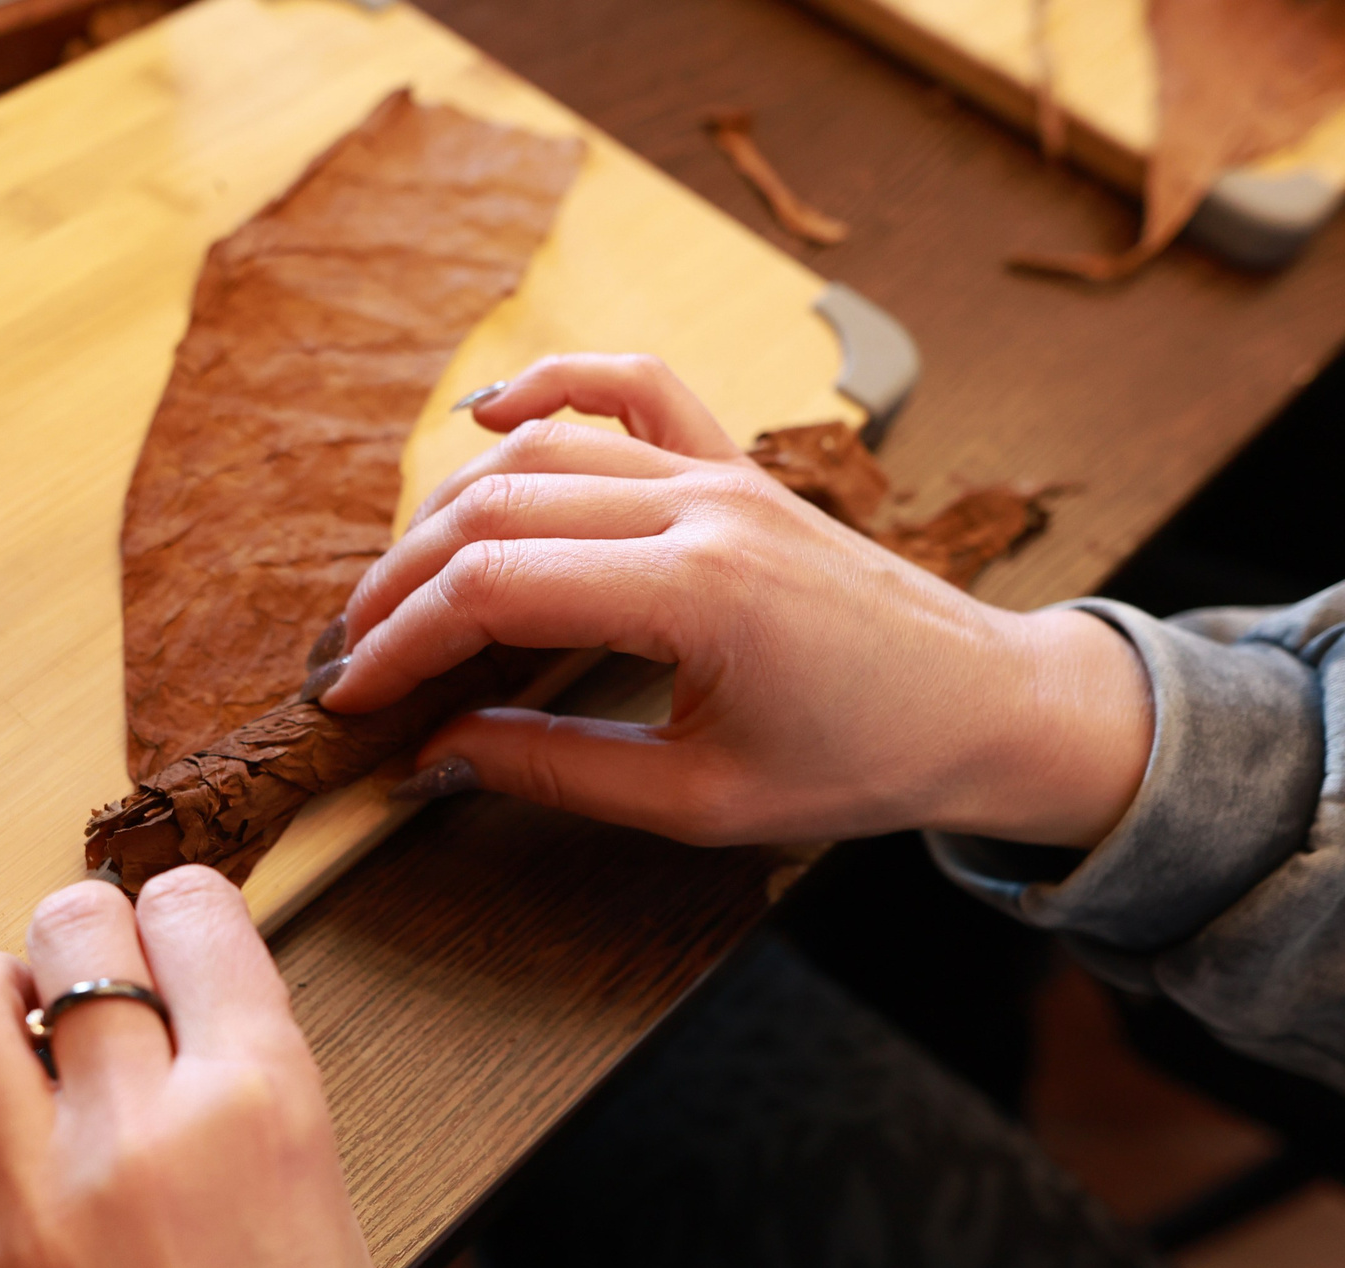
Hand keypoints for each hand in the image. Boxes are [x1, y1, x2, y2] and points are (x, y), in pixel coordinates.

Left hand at [0, 869, 430, 1267]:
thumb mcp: (326, 1198)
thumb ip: (250, 1084)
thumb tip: (170, 999)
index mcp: (264, 1101)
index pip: (192, 911)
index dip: (181, 914)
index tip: (173, 941)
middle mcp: (144, 1132)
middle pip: (72, 927)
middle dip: (84, 938)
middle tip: (92, 986)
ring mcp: (39, 1204)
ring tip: (7, 1029)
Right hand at [318, 352, 1152, 849]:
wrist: (991, 708)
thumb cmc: (866, 763)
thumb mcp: (699, 803)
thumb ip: (555, 769)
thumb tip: (434, 760)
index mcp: (696, 593)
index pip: (494, 590)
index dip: (401, 643)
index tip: (353, 701)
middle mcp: (702, 509)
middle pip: (493, 512)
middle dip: (400, 587)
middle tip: (353, 658)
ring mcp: (720, 472)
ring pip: (538, 453)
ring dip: (446, 515)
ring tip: (396, 590)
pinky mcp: (736, 466)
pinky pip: (632, 391)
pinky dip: (552, 387)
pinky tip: (487, 417)